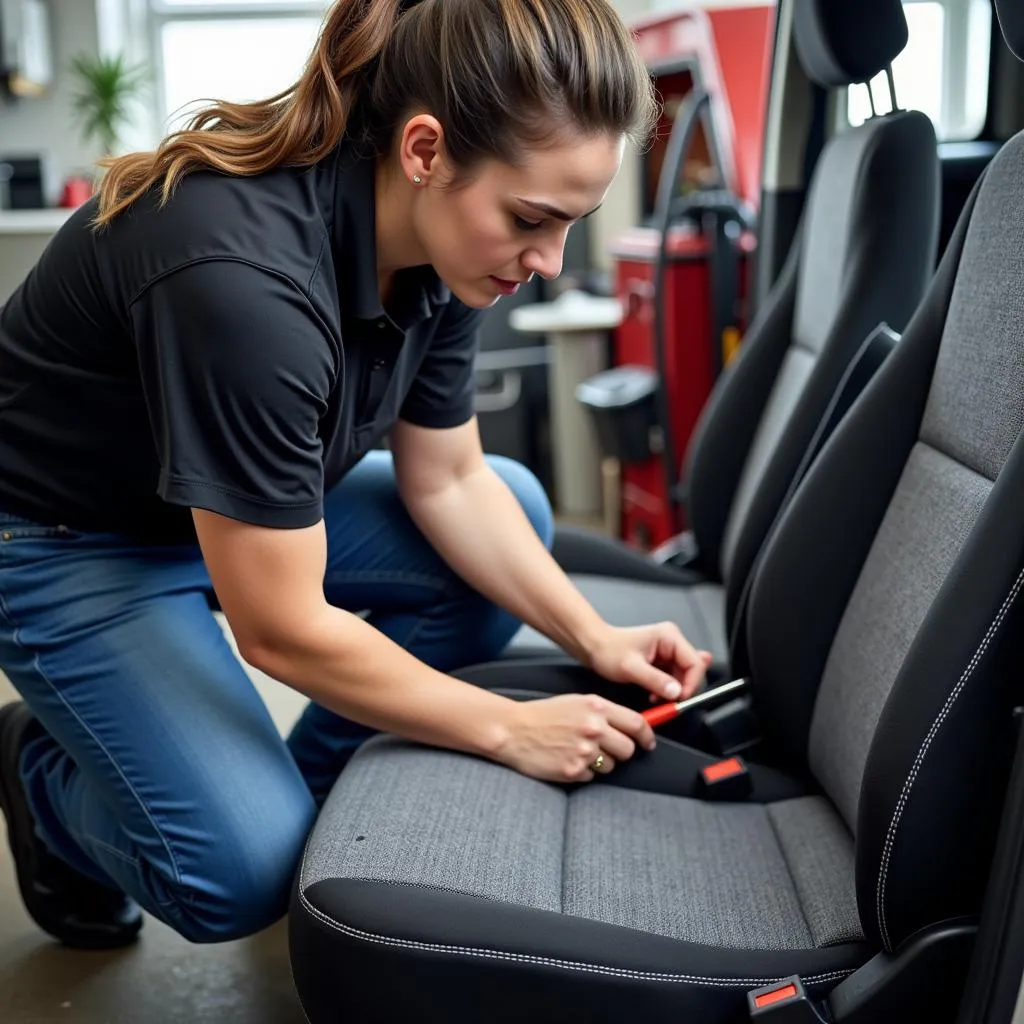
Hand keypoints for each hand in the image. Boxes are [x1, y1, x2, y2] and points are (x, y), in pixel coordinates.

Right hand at [492, 693, 655, 782]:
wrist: (513, 730)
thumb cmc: (544, 714)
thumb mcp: (577, 702)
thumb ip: (605, 712)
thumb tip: (634, 726)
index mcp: (596, 707)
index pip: (637, 724)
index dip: (646, 736)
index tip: (647, 742)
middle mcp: (594, 728)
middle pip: (627, 749)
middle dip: (620, 751)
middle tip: (605, 748)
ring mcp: (584, 750)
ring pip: (611, 766)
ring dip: (600, 763)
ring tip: (578, 751)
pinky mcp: (573, 770)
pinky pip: (592, 776)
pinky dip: (583, 771)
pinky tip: (567, 759)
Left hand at [585, 623, 713, 701]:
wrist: (593, 647)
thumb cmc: (608, 650)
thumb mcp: (631, 668)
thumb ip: (655, 680)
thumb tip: (676, 692)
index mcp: (669, 637)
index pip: (695, 663)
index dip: (691, 683)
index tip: (680, 699)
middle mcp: (672, 642)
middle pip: (691, 671)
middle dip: (681, 689)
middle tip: (667, 703)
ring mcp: (668, 652)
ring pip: (683, 678)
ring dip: (672, 691)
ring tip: (655, 697)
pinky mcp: (662, 661)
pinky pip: (673, 679)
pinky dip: (666, 690)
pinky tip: (653, 694)